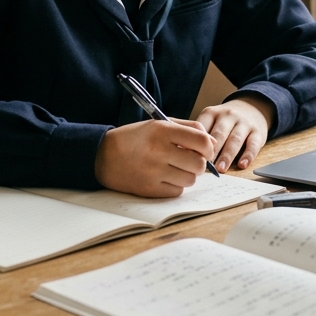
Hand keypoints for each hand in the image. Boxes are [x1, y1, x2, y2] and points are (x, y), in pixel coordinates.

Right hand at [94, 119, 215, 197]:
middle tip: (189, 160)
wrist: (103, 156)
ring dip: (187, 175)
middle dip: (199, 164)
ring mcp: (154, 172)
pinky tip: (165, 177)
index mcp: (162, 131)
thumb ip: (188, 128)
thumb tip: (212, 143)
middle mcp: (159, 151)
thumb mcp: (159, 124)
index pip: (202, 141)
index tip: (204, 150)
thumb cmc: (135, 138)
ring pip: (190, 180)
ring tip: (175, 168)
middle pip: (199, 164)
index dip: (208, 147)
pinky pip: (177, 191)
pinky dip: (176, 185)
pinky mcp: (149, 189)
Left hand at [197, 97, 274, 172]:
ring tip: (220, 169)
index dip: (196, 141)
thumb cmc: (225, 120)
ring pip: (235, 139)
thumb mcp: (211, 119)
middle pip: (219, 133)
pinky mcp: (258, 132)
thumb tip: (185, 154)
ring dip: (227, 155)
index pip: (202, 126)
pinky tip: (242, 165)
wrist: (252, 107)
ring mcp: (244, 123)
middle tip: (204, 165)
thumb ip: (200, 134)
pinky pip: (253, 144)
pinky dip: (248, 155)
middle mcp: (228, 116)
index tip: (190, 156)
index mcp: (212, 113)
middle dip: (212, 150)